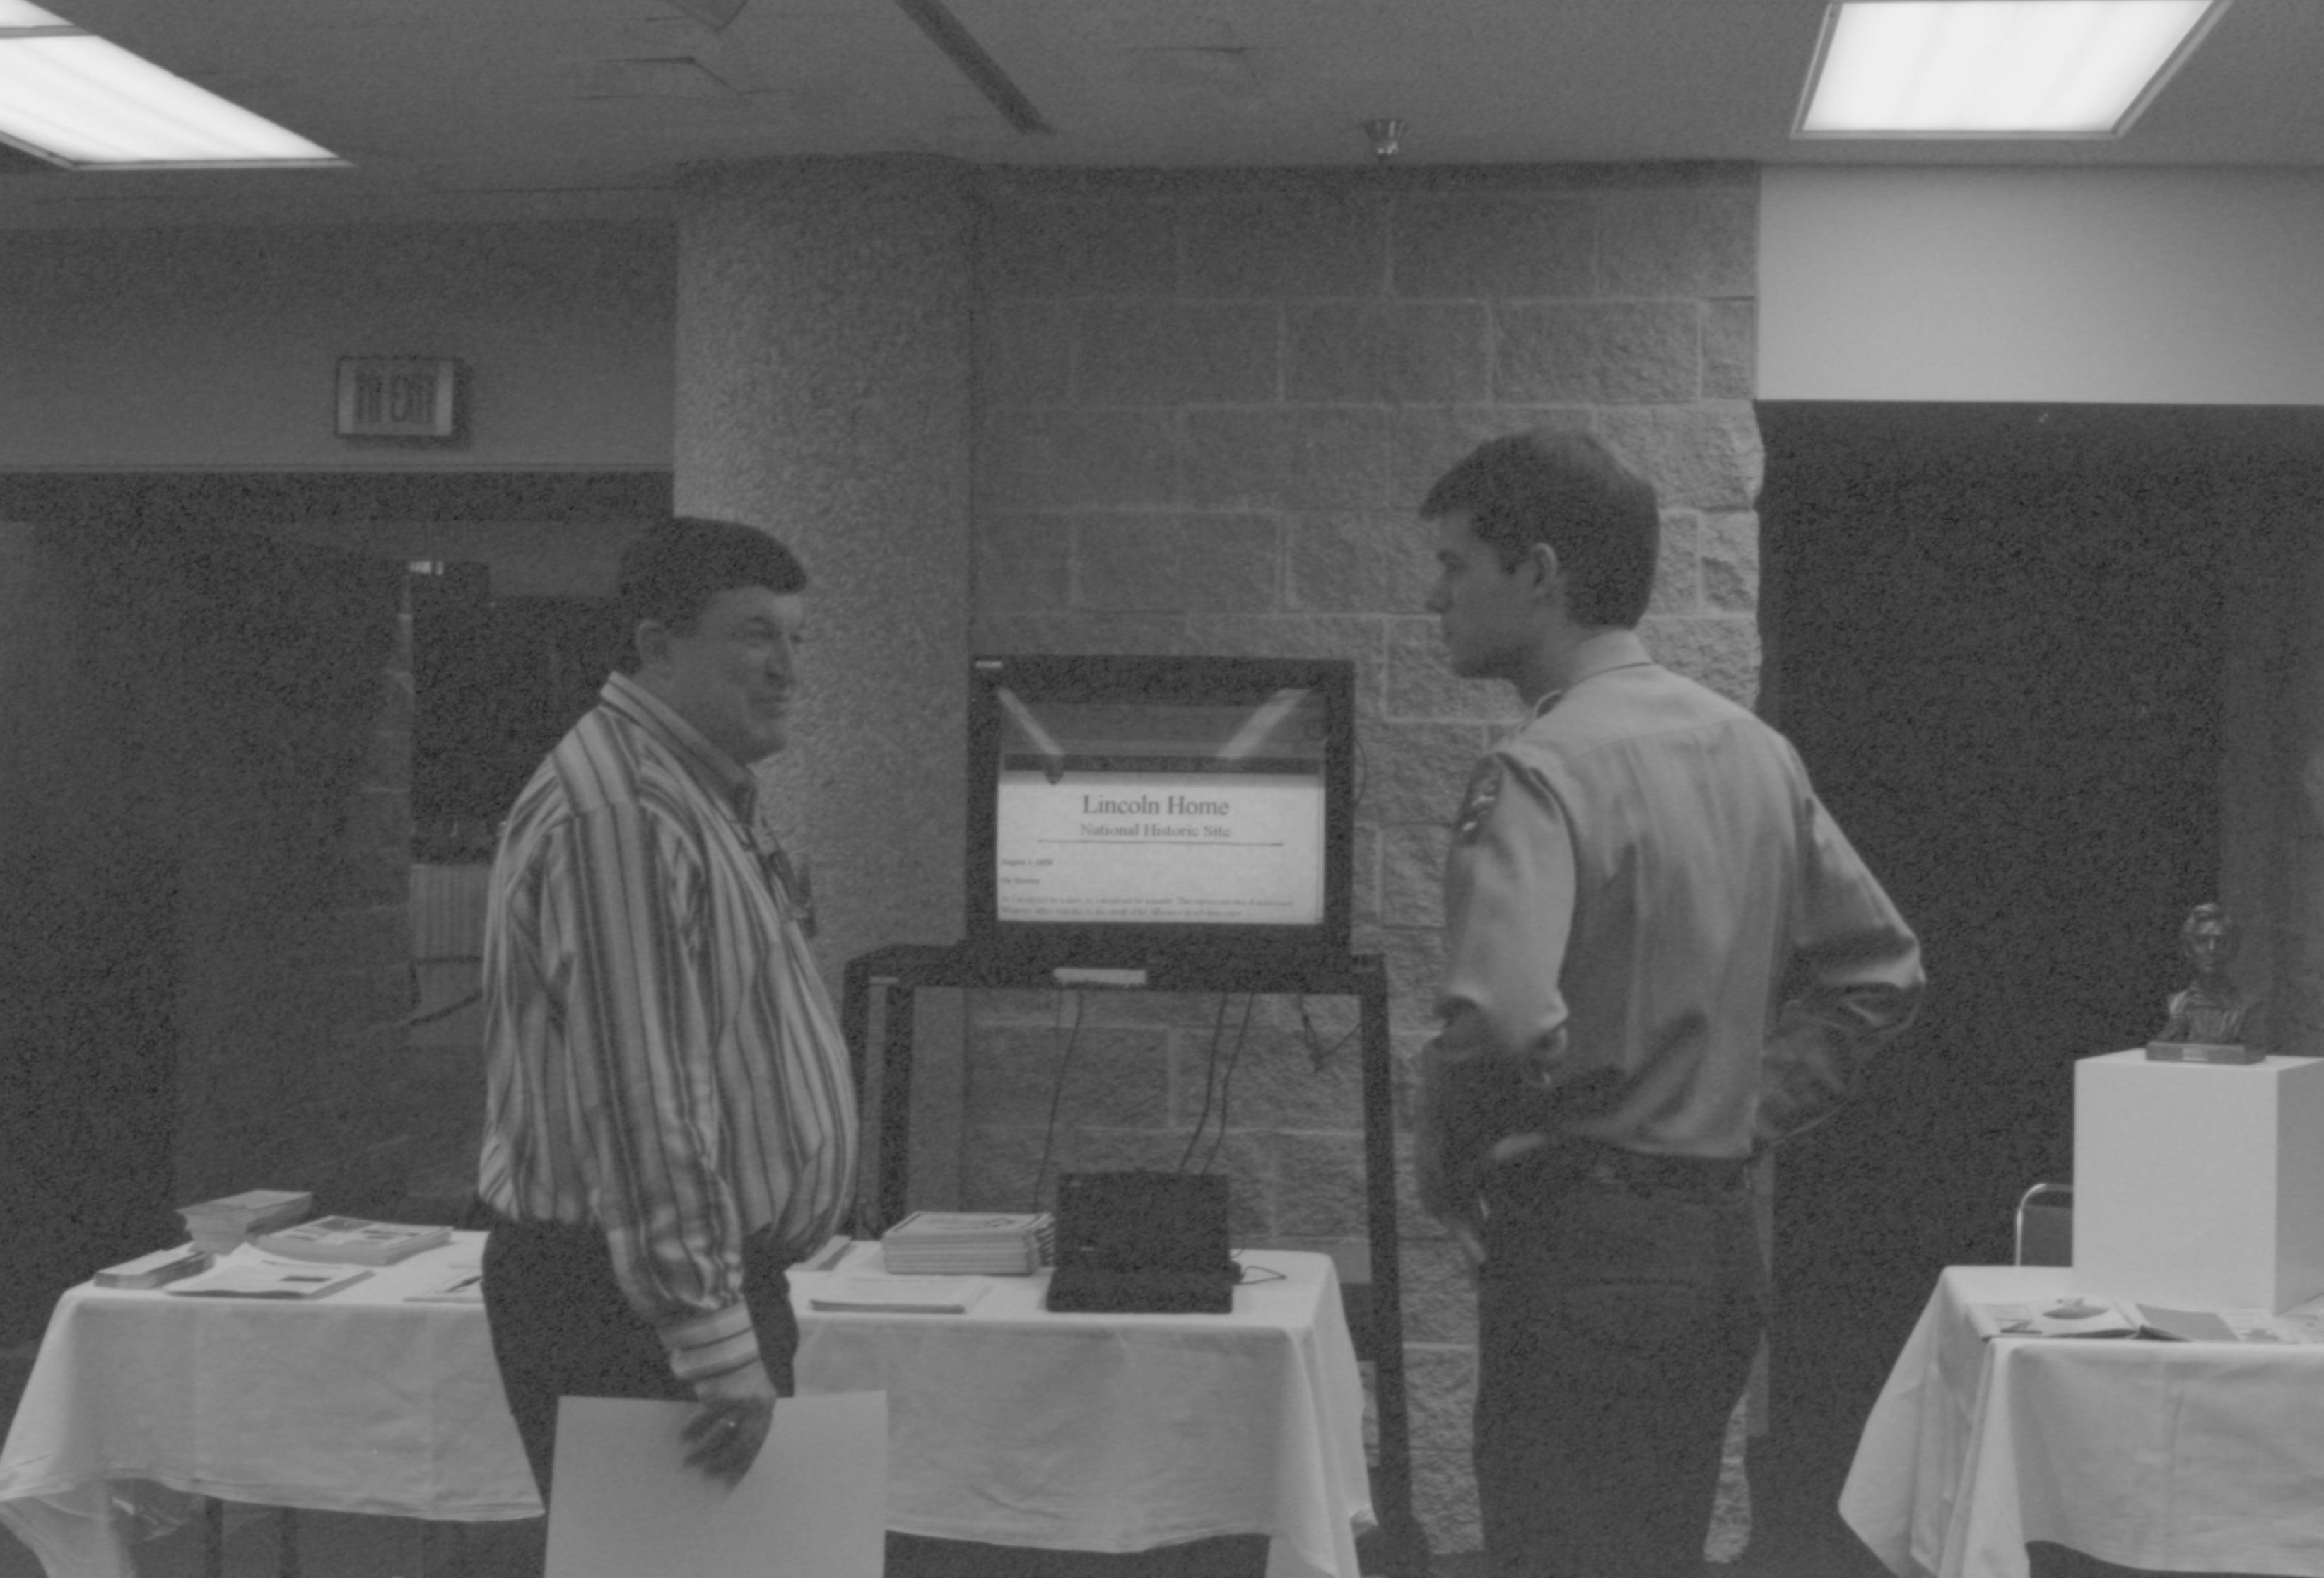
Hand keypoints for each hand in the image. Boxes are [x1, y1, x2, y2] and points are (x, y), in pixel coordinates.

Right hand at [681, 1360, 776, 1486]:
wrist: (730, 1344)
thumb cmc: (739, 1372)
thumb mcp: (753, 1391)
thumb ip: (748, 1414)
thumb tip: (730, 1445)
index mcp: (767, 1405)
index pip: (758, 1441)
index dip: (745, 1462)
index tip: (732, 1480)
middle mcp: (756, 1404)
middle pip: (742, 1442)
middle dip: (725, 1460)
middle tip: (709, 1473)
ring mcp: (739, 1399)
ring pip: (720, 1433)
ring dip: (704, 1449)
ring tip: (690, 1460)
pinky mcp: (719, 1393)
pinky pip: (703, 1417)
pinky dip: (692, 1428)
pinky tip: (682, 1436)